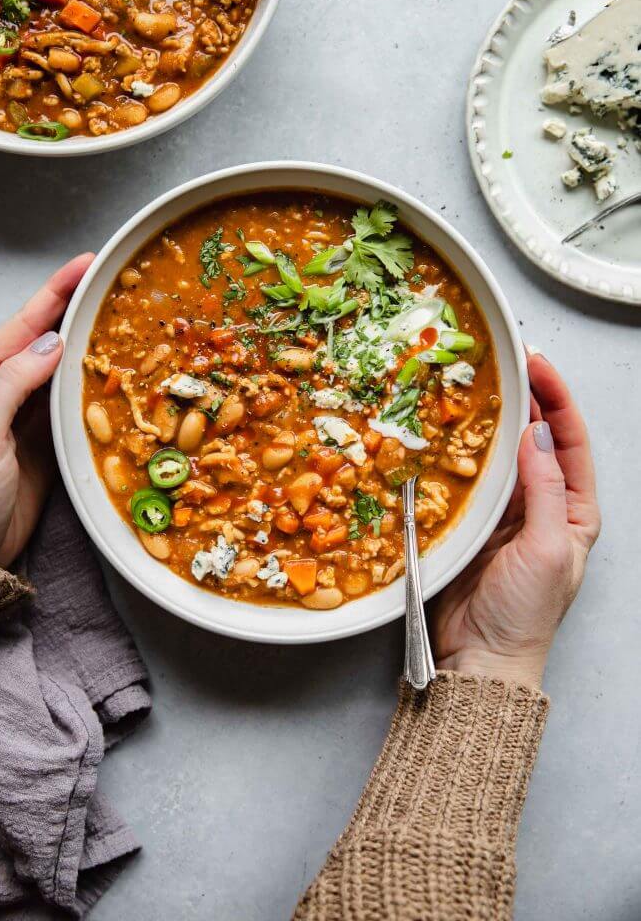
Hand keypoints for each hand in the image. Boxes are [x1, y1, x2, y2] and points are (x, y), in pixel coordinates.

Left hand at [0, 254, 92, 567]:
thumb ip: (14, 382)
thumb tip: (52, 343)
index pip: (22, 325)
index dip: (55, 292)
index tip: (86, 264)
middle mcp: (1, 391)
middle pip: (46, 342)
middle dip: (77, 312)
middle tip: (115, 287)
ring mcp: (26, 419)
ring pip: (65, 374)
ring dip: (91, 350)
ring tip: (123, 324)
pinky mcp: (46, 446)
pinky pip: (74, 411)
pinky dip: (94, 392)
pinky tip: (114, 377)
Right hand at [430, 353, 599, 688]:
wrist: (479, 659)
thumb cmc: (524, 614)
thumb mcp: (549, 549)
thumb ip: (546, 490)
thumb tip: (535, 435)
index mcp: (575, 510)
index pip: (569, 441)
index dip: (555, 399)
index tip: (535, 366)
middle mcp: (543, 505)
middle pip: (534, 439)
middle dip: (523, 400)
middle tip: (502, 362)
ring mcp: (504, 512)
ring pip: (499, 454)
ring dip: (490, 421)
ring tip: (473, 385)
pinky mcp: (470, 522)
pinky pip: (467, 477)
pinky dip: (459, 452)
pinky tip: (446, 430)